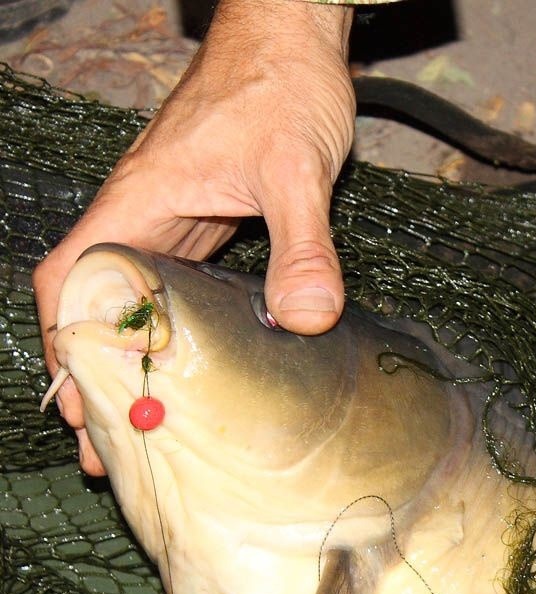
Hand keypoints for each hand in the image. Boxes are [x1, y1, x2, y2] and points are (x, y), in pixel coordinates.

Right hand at [33, 0, 354, 475]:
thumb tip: (308, 320)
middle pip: (99, 307)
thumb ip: (303, 246)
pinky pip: (175, 287)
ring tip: (148, 430)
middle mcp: (145, 215)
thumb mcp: (296, 171)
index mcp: (141, 203)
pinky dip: (173, 333)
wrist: (293, 42)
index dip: (70, 346)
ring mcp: (174, 219)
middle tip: (114, 452)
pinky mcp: (207, 222)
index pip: (74, 281)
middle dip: (99, 378)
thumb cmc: (282, 88)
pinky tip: (194, 371)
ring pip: (135, 302)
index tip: (86, 407)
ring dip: (136, 363)